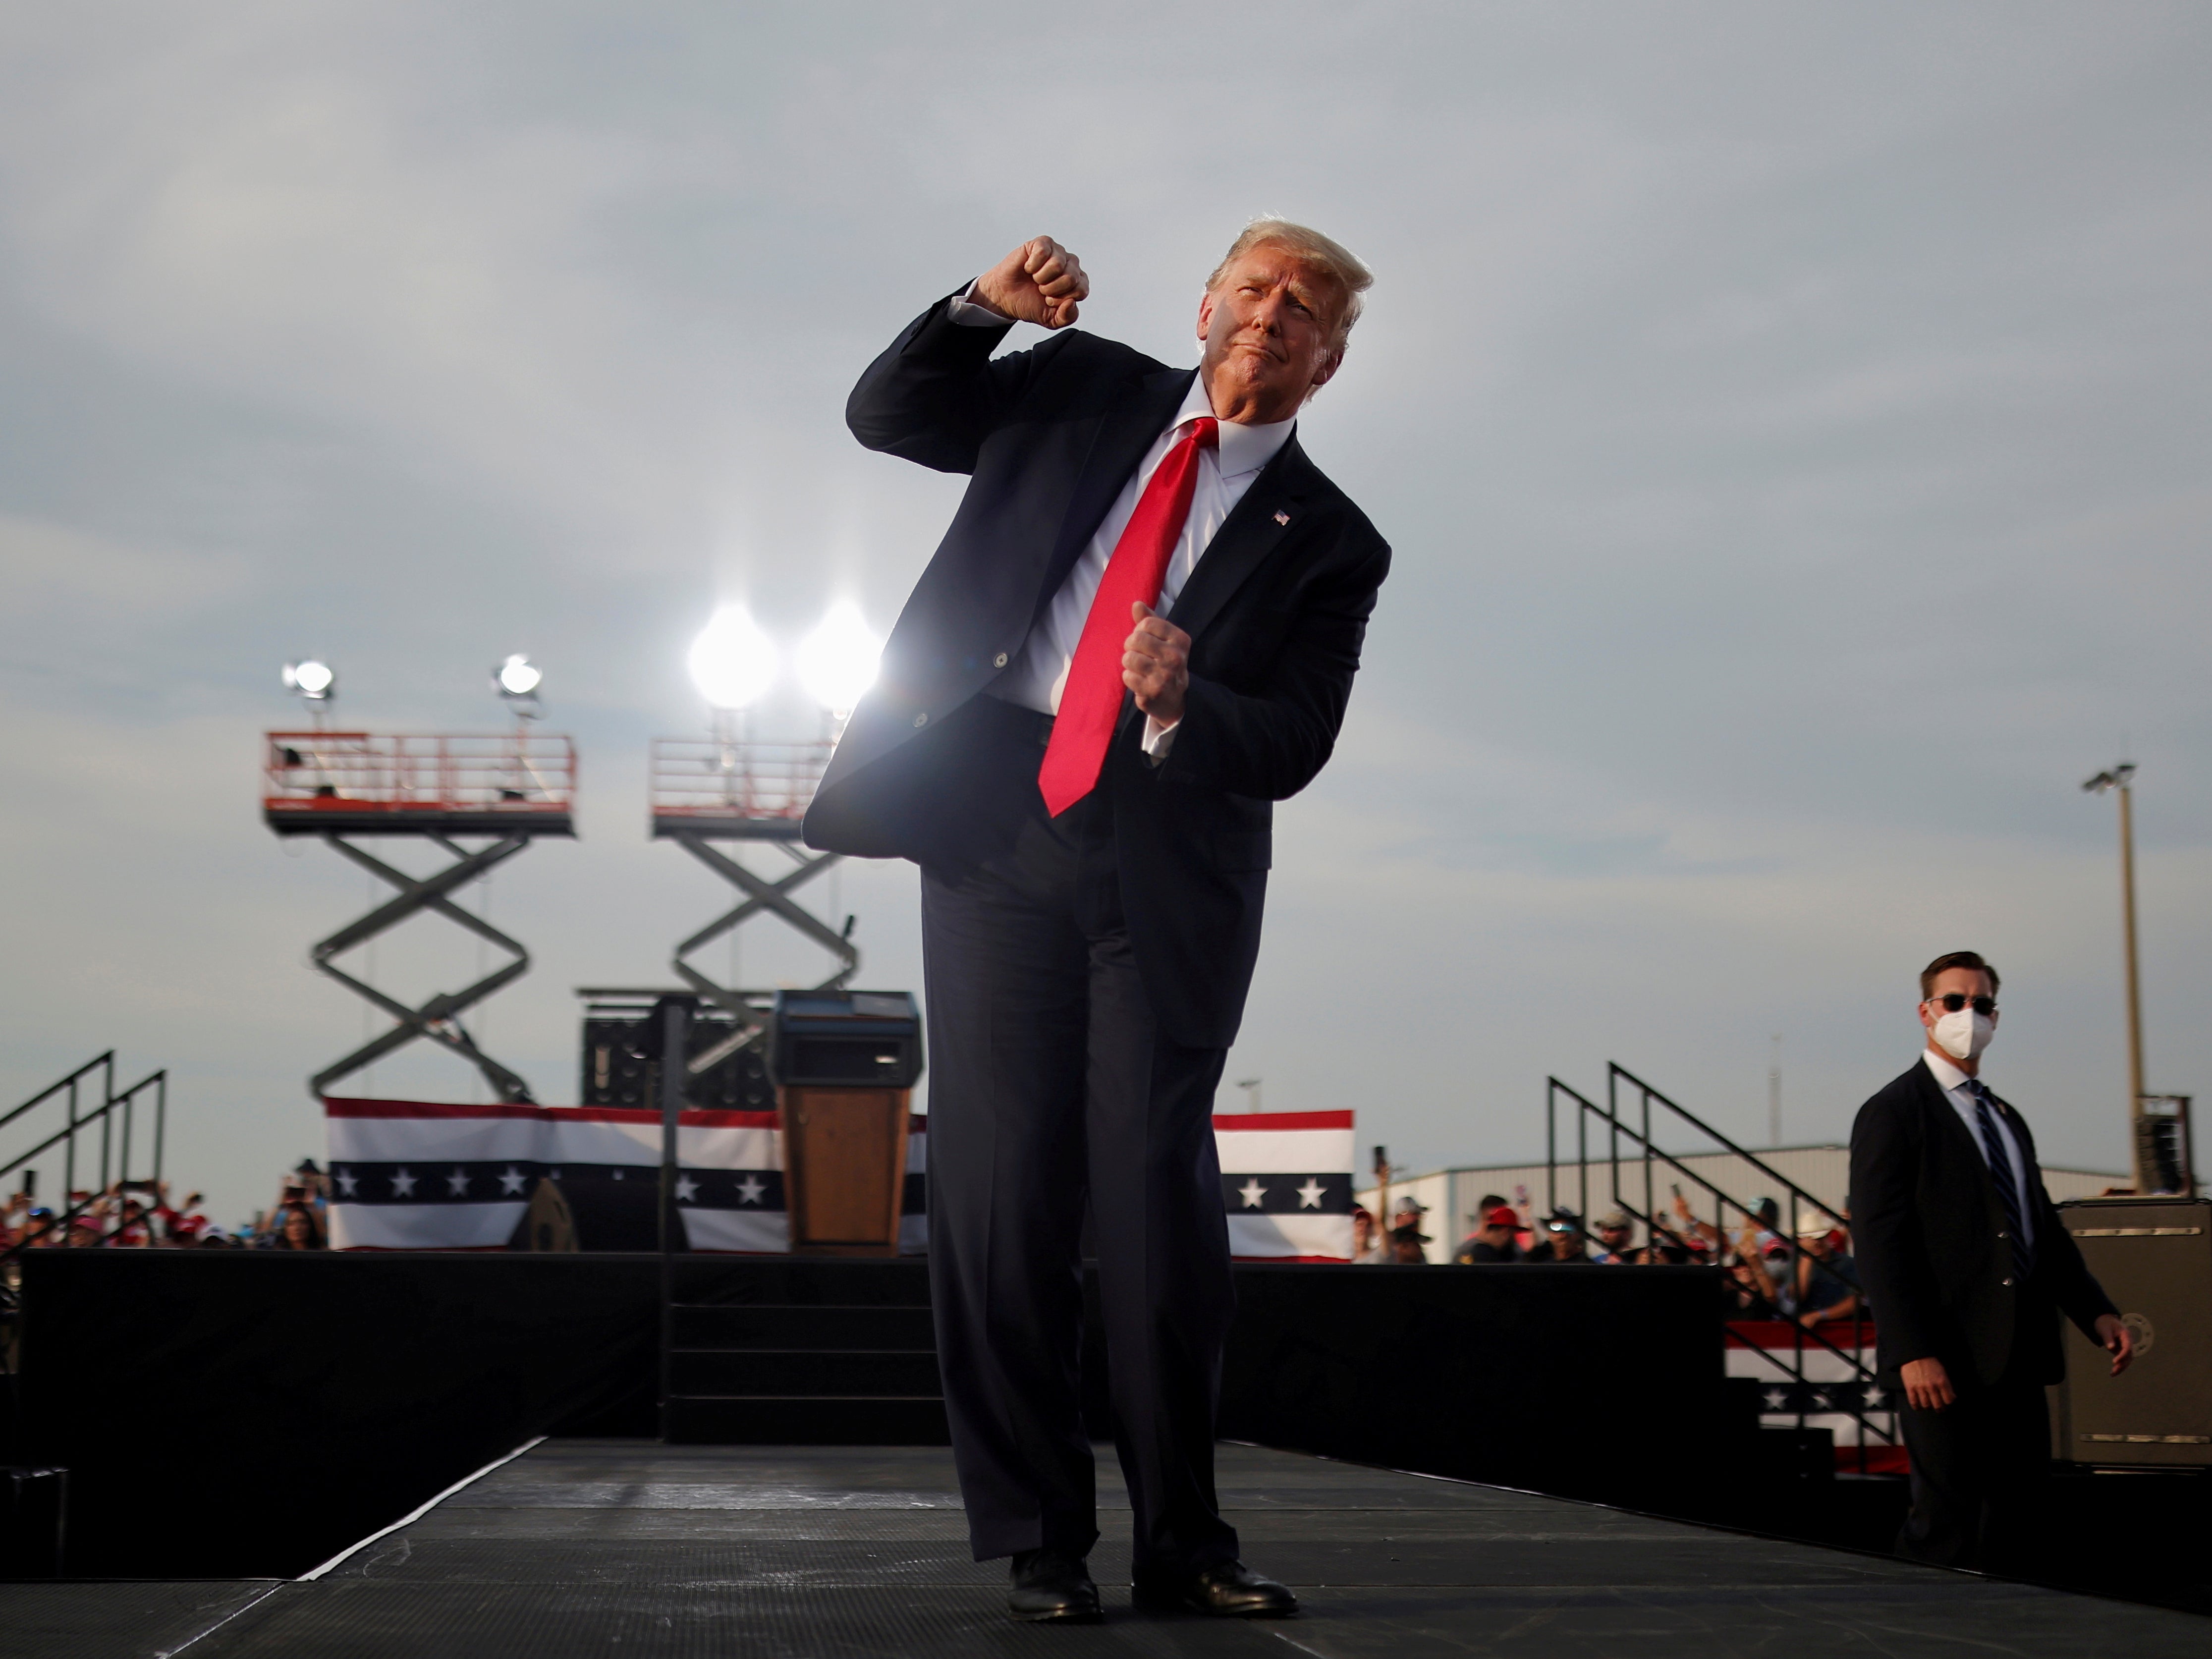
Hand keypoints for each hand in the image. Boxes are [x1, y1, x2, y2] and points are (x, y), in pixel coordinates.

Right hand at [972, 236, 1087, 328]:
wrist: (1005, 296)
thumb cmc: (1030, 303)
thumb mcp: (1051, 319)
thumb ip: (1067, 317)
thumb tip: (1071, 302)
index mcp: (1077, 282)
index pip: (1081, 290)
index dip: (1061, 299)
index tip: (1049, 300)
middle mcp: (1071, 265)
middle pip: (1071, 277)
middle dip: (1051, 289)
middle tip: (1041, 289)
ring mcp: (1058, 252)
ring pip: (1057, 265)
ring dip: (1041, 277)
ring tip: (1035, 278)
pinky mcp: (1043, 243)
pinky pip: (1043, 252)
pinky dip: (1032, 265)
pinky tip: (1029, 268)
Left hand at [1123, 602, 1189, 724]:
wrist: (1174, 697)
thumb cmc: (1165, 662)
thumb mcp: (1163, 639)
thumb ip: (1149, 620)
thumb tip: (1136, 604)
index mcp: (1180, 639)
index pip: (1146, 623)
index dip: (1139, 630)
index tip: (1145, 641)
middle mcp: (1175, 657)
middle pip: (1136, 639)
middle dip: (1131, 646)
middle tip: (1137, 654)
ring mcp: (1164, 675)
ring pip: (1129, 658)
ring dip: (1129, 663)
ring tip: (1138, 668)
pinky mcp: (1152, 691)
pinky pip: (1127, 676)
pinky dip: (1129, 678)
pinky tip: (1139, 681)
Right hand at [1899, 1356, 1954, 1411]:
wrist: (1915, 1355)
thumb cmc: (1930, 1363)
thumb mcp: (1942, 1372)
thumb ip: (1947, 1385)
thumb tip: (1952, 1397)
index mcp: (1942, 1382)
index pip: (1949, 1400)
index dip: (1948, 1403)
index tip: (1946, 1403)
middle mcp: (1932, 1386)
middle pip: (1938, 1405)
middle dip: (1939, 1408)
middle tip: (1939, 1408)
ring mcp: (1920, 1387)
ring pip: (1926, 1405)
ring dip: (1928, 1407)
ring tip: (1928, 1406)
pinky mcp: (1910, 1387)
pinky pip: (1913, 1402)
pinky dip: (1916, 1407)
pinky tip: (1918, 1406)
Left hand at [2094, 1313, 2134, 1376]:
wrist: (2105, 1320)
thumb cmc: (2105, 1323)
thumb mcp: (2104, 1329)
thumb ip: (2108, 1338)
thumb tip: (2111, 1348)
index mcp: (2126, 1335)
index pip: (2127, 1348)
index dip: (2122, 1355)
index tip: (2114, 1361)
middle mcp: (2128, 1342)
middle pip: (2129, 1356)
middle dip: (2122, 1364)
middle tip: (2114, 1371)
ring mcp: (2125, 1347)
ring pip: (2127, 1360)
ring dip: (2121, 1367)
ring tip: (2112, 1374)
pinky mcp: (2120, 1350)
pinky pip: (2122, 1360)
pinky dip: (2118, 1366)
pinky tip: (2113, 1372)